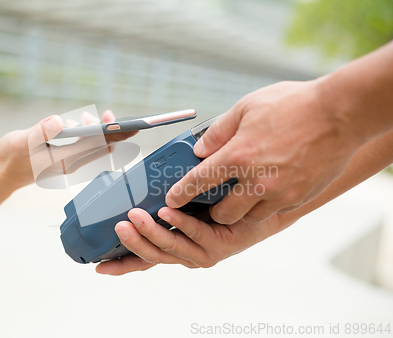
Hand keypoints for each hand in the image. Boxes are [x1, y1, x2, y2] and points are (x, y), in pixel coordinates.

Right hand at [0, 110, 134, 231]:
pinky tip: (75, 124)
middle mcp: (72, 163)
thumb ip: (40, 131)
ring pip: (94, 147)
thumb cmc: (11, 157)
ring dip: (95, 130)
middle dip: (110, 130)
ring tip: (84, 117)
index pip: (97, 145)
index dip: (113, 134)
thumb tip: (59, 121)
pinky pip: (85, 147)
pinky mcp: (66, 159)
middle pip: (102, 147)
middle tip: (106, 114)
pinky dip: (86, 134)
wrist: (3, 175)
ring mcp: (70, 162)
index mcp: (64, 160)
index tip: (125, 124)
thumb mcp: (20, 141)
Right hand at [96, 207, 294, 274]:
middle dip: (132, 243)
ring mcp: (202, 252)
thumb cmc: (220, 206)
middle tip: (119, 226)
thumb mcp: (184, 206)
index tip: (100, 267)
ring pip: (170, 247)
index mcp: (175, 247)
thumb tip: (142, 186)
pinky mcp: (218, 245)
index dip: (121, 265)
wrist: (259, 209)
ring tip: (134, 216)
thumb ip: (164, 202)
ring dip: (150, 232)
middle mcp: (186, 254)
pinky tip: (167, 211)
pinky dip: (179, 223)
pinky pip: (195, 233)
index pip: (144, 260)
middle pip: (152, 256)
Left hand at [165, 80, 363, 224]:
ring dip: (241, 209)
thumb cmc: (293, 104)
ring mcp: (280, 193)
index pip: (199, 182)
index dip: (181, 193)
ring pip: (249, 217)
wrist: (341, 113)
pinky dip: (266, 204)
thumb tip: (200, 148)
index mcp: (239, 155)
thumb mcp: (247, 107)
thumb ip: (219, 130)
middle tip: (216, 198)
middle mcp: (257, 180)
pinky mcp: (299, 198)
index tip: (172, 200)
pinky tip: (269, 187)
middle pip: (223, 213)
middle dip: (214, 209)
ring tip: (244, 192)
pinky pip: (274, 211)